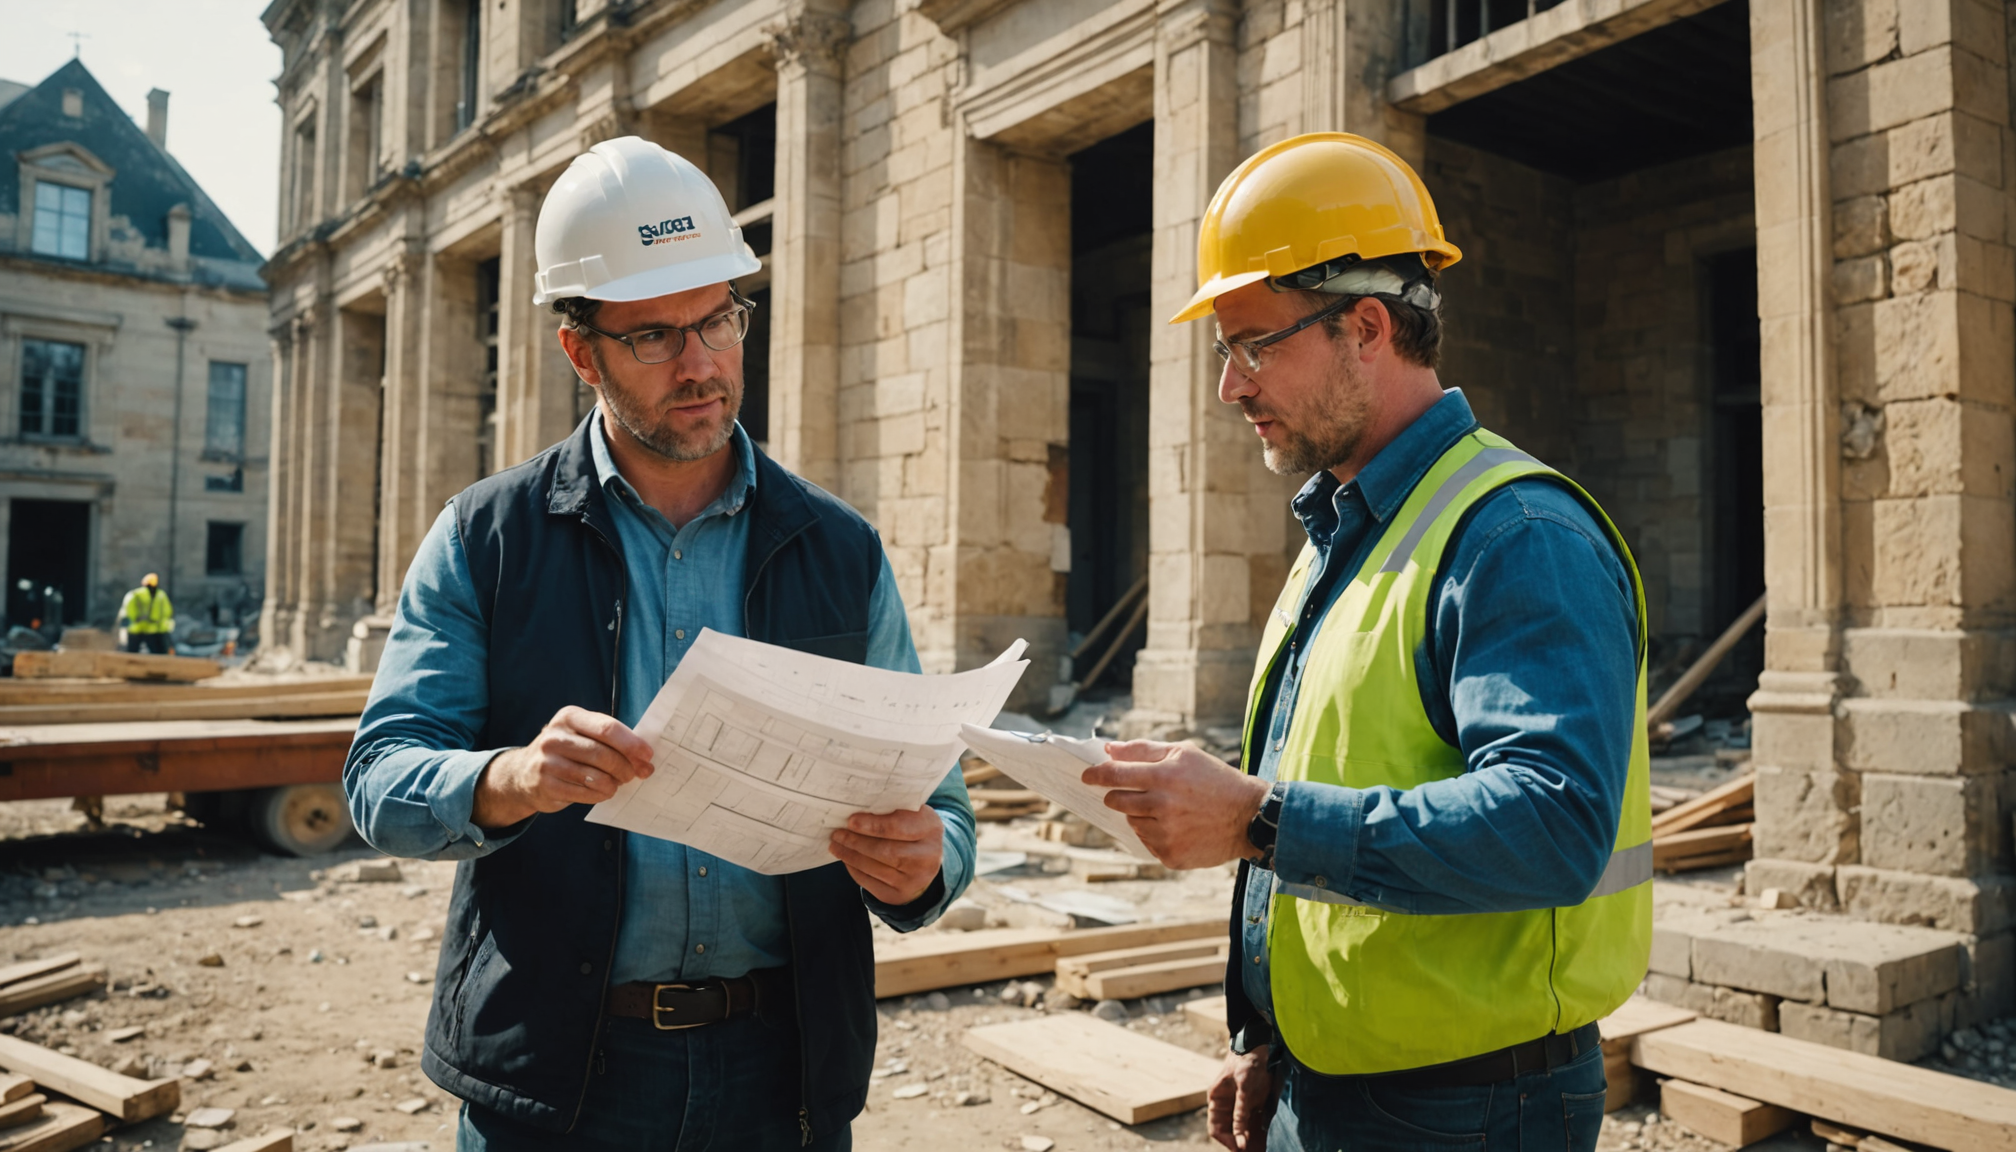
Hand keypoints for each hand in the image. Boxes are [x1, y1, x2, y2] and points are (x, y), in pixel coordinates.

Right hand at [472, 706, 654, 828]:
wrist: (524, 772)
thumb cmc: (566, 751)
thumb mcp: (583, 735)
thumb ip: (612, 742)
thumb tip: (645, 761)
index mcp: (569, 716)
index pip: (607, 728)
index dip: (632, 743)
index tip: (648, 755)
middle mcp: (555, 736)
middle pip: (603, 754)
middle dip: (626, 767)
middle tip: (635, 774)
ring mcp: (547, 761)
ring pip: (595, 776)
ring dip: (614, 783)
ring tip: (617, 783)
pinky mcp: (545, 784)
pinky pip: (584, 793)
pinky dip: (600, 794)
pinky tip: (603, 792)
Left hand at [830, 806, 943, 905]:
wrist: (926, 861)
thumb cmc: (911, 828)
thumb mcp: (911, 813)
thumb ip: (890, 809)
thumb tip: (855, 807)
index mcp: (931, 829)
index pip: (899, 827)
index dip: (873, 825)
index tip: (851, 821)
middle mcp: (928, 857)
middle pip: (886, 851)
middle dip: (857, 842)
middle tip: (837, 833)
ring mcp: (916, 879)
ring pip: (876, 868)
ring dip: (851, 856)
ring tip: (836, 845)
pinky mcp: (900, 895)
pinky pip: (871, 883)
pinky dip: (855, 870)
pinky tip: (846, 859)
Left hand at [1082, 741, 1269, 869]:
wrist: (1249, 816)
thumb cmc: (1215, 779)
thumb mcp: (1184, 753)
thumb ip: (1144, 749)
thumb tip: (1109, 749)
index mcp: (1164, 777)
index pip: (1114, 775)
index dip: (1096, 775)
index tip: (1086, 776)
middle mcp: (1163, 806)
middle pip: (1117, 801)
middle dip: (1117, 795)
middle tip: (1134, 793)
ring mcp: (1166, 834)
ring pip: (1132, 822)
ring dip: (1140, 814)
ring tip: (1167, 809)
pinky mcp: (1171, 855)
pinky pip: (1147, 842)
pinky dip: (1155, 834)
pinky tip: (1177, 826)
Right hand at [1208, 1046, 1274, 1150]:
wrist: (1259, 1045)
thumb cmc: (1247, 1061)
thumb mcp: (1244, 1086)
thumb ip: (1241, 1112)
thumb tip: (1239, 1139)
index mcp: (1217, 1100)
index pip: (1216, 1128)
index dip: (1227, 1141)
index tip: (1241, 1150)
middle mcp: (1227, 1105)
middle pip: (1231, 1132)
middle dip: (1241, 1144)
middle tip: (1256, 1151)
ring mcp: (1240, 1104)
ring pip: (1243, 1130)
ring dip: (1252, 1140)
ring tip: (1263, 1149)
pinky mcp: (1252, 1103)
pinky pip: (1254, 1122)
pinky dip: (1259, 1132)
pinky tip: (1267, 1140)